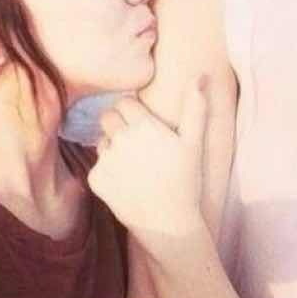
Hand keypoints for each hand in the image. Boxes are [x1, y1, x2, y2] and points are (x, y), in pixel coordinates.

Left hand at [87, 76, 208, 243]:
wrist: (168, 222)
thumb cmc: (185, 180)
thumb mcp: (194, 142)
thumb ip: (195, 106)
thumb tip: (200, 75)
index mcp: (143, 125)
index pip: (124, 103)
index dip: (134, 113)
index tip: (145, 128)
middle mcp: (120, 138)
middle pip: (108, 117)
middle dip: (119, 125)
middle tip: (138, 146)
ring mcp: (106, 159)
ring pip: (102, 141)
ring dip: (113, 148)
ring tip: (134, 167)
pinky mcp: (96, 179)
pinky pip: (97, 165)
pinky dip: (108, 172)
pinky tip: (126, 183)